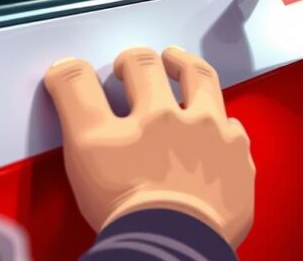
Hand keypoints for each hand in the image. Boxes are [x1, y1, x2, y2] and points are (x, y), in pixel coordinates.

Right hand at [44, 46, 254, 246]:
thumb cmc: (128, 207)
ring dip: (192, 72)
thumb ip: (75, 101)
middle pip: (168, 71)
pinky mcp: (238, 164)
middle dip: (151, 60)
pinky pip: (236, 133)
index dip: (99, 67)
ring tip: (186, 69)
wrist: (174, 244)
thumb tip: (64, 68)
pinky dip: (225, 127)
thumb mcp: (84, 150)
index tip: (86, 70)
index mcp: (146, 113)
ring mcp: (216, 139)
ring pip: (207, 88)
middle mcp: (183, 118)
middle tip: (149, 60)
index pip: (112, 74)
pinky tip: (220, 129)